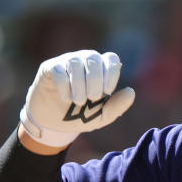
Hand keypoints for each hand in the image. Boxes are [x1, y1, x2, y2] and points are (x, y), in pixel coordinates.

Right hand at [20, 50, 134, 146]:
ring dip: (79, 84)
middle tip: (92, 98)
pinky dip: (64, 86)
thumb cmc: (81, 115)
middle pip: (93, 57)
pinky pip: (58, 70)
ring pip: (75, 62)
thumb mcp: (102, 116)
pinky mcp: (50, 68)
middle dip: (95, 79)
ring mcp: (67, 62)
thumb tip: (131, 92)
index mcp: (101, 69)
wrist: (55, 124)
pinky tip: (66, 99)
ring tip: (78, 101)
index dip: (112, 73)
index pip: (111, 59)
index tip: (107, 92)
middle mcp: (85, 61)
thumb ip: (117, 106)